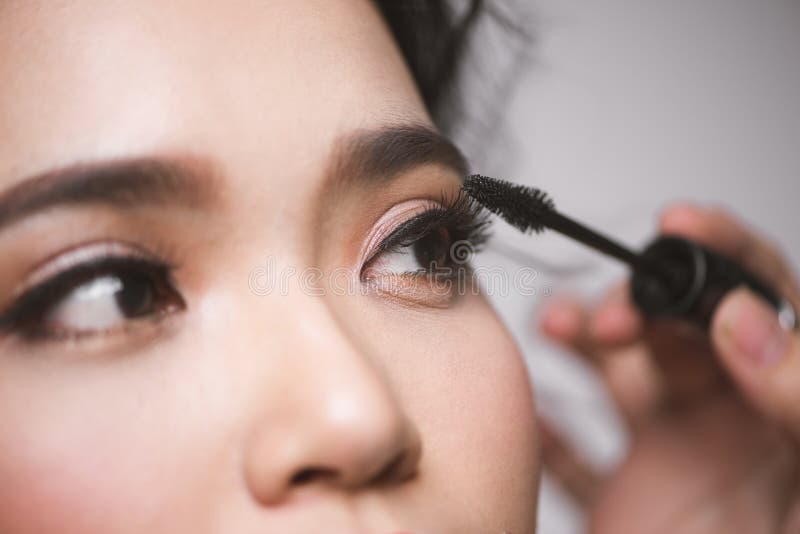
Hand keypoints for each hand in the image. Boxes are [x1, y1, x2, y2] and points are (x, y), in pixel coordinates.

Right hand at [538, 204, 799, 533]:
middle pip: (674, 325)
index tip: (678, 225)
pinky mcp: (621, 499)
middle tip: (608, 317)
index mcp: (783, 401)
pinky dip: (544, 421)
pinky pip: (573, 450)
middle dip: (636, 299)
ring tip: (558, 327)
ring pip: (616, 371)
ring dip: (582, 337)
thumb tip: (747, 321)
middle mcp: (726, 418)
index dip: (721, 252)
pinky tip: (528, 401)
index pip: (760, 299)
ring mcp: (668, 457)